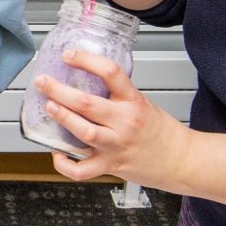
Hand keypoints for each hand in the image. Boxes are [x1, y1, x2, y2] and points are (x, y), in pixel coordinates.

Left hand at [38, 49, 187, 188]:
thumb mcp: (144, 104)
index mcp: (134, 102)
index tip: (69, 55)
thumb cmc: (163, 133)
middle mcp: (124, 122)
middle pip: (87, 103)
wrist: (182, 161)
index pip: (110, 72)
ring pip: (84, 132)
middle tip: (43, 82)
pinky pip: (82, 170)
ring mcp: (116, 146)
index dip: (86, 60)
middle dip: (59, 90)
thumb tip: (88, 83)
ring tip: (50, 107)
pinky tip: (57, 154)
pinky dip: (65, 165)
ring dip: (62, 118)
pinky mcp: (111, 166)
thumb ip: (118, 97)